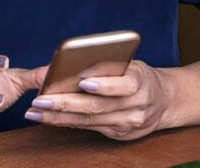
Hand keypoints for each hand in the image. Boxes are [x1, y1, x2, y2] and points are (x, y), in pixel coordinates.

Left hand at [22, 60, 174, 139]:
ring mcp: (128, 123)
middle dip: (65, 104)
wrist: (164, 101)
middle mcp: (136, 106)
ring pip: (90, 121)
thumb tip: (72, 66)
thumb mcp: (132, 65)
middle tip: (40, 100)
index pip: (124, 85)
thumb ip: (109, 66)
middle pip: (98, 107)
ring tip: (35, 111)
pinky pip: (90, 129)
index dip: (104, 85)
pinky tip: (49, 118)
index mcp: (141, 82)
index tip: (83, 81)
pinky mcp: (120, 134)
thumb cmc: (140, 76)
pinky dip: (67, 122)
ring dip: (59, 117)